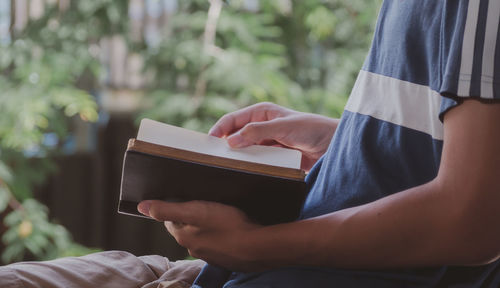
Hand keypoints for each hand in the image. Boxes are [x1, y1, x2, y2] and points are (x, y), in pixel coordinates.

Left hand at [137, 200, 261, 270]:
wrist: (259, 247)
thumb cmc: (228, 226)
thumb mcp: (196, 210)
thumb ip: (167, 209)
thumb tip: (141, 207)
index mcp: (183, 237)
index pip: (170, 219)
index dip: (177, 206)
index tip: (188, 198)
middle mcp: (193, 249)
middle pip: (186, 228)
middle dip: (191, 216)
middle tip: (206, 203)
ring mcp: (210, 255)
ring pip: (202, 235)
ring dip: (206, 225)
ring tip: (220, 213)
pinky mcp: (226, 257)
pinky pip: (217, 242)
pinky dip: (220, 234)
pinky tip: (230, 227)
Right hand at [209, 102, 337, 170]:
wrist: (334, 146)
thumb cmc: (312, 129)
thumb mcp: (283, 127)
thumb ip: (258, 132)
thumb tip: (231, 140)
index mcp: (262, 112)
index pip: (233, 119)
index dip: (219, 129)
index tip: (209, 143)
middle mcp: (262, 126)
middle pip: (236, 135)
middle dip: (225, 145)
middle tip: (212, 157)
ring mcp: (267, 143)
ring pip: (245, 150)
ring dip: (237, 157)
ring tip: (226, 167)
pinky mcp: (274, 157)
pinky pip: (257, 161)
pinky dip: (250, 166)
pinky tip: (244, 172)